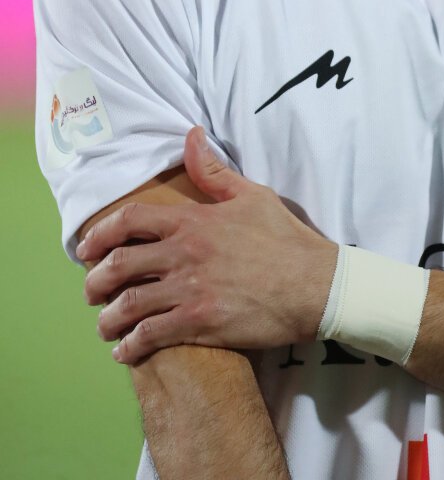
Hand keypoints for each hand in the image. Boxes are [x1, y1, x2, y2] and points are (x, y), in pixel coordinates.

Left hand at [78, 126, 338, 364]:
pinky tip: (126, 351)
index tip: (86, 249)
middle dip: (95, 281)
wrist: (315, 284)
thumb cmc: (285, 238)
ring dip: (108, 319)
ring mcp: (190, 290)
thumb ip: (213, 171)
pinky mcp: (200, 324)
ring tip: (105, 327)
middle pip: (119, 265)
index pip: (130, 220)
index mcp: (193, 220)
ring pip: (128, 305)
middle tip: (91, 292)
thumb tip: (191, 135)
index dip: (100, 234)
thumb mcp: (251, 194)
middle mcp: (184, 253)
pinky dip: (131, 346)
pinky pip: (150, 336)